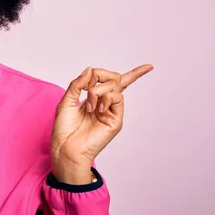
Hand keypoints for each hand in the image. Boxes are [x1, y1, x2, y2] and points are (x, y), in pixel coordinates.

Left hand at [51, 64, 153, 183]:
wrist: (66, 147)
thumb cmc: (64, 128)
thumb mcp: (66, 100)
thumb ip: (78, 84)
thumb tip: (90, 69)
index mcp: (95, 99)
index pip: (116, 83)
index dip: (135, 74)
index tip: (150, 66)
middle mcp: (106, 104)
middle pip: (115, 79)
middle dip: (100, 74)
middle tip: (87, 86)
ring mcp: (112, 112)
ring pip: (114, 86)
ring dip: (97, 91)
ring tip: (88, 106)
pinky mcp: (116, 120)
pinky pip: (117, 98)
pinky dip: (105, 98)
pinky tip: (96, 109)